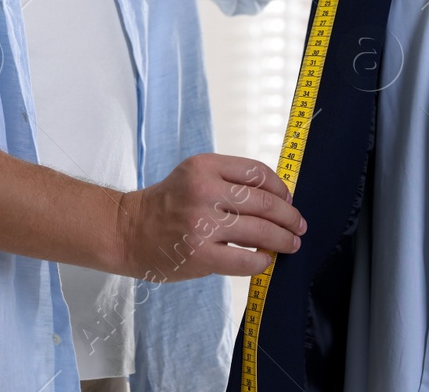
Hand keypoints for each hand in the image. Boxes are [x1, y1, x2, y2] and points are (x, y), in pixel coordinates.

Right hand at [112, 154, 305, 282]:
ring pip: (261, 231)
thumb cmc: (167, 204)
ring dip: (283, 240)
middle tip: (299, 226)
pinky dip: (261, 261)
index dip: (281, 189)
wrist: (129, 231)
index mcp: (204, 166)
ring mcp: (202, 224)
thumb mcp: (194, 177)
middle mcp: (204, 191)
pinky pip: (245, 260)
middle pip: (265, 203)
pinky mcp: (200, 254)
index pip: (257, 173)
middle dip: (290, 217)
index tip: (288, 200)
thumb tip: (278, 199)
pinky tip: (263, 261)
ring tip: (291, 244)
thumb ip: (229, 182)